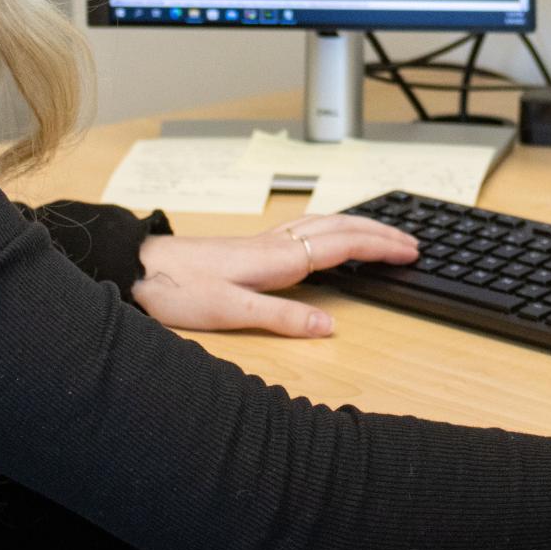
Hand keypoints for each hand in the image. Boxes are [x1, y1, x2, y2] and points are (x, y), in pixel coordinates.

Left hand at [130, 212, 418, 336]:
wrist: (137, 268)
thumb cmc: (178, 289)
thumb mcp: (230, 313)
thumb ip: (282, 318)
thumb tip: (330, 326)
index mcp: (278, 258)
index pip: (343, 245)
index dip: (380, 247)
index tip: (411, 250)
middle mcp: (275, 244)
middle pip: (339, 228)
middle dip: (379, 231)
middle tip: (412, 241)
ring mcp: (264, 242)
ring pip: (323, 223)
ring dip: (359, 226)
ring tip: (383, 233)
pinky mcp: (252, 247)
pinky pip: (306, 228)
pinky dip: (333, 228)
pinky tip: (329, 236)